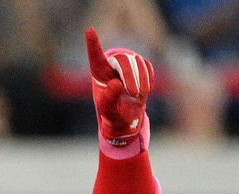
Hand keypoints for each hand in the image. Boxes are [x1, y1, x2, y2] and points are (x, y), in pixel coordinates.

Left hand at [85, 27, 153, 143]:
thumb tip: (116, 83)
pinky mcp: (140, 67)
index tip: (90, 30)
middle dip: (130, 76)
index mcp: (99, 74)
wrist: (127, 118)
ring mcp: (126, 64)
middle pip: (122, 60)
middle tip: (133, 93)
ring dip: (141, 79)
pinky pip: (147, 65)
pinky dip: (148, 77)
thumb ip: (109, 99)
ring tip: (140, 95)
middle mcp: (112, 65)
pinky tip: (146, 90)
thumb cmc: (113, 114)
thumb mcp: (108, 111)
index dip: (93, 44)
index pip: (95, 57)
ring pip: (137, 61)